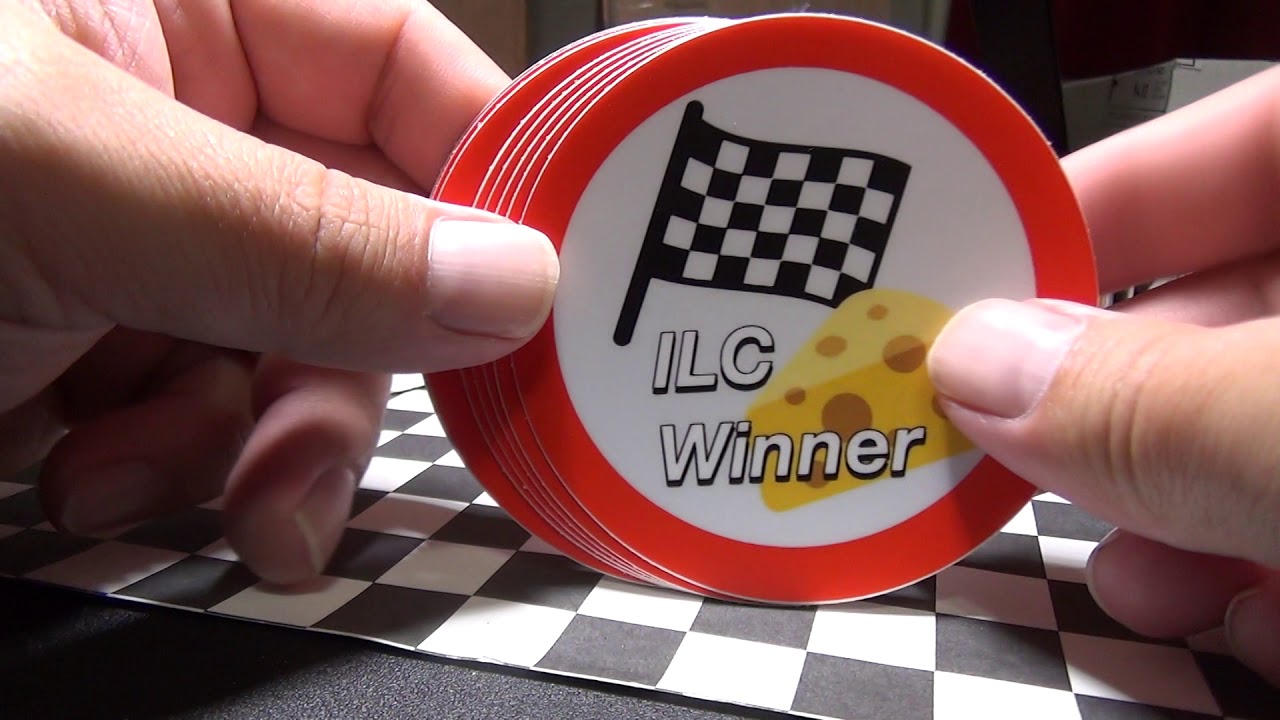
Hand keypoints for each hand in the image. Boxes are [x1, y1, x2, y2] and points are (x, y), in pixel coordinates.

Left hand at [1, 1, 557, 584]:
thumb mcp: (70, 180)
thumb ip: (298, 236)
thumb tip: (508, 283)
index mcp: (173, 15)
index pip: (399, 72)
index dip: (492, 171)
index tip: (555, 284)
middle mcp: (171, 133)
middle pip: (367, 250)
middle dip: (355, 364)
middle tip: (332, 437)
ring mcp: (136, 255)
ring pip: (298, 358)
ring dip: (264, 445)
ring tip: (202, 486)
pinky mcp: (95, 363)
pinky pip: (209, 427)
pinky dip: (173, 474)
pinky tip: (91, 475)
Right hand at [928, 66, 1279, 682]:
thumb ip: (1159, 401)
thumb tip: (978, 365)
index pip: (1234, 136)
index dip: (1083, 203)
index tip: (961, 282)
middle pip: (1234, 303)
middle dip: (1122, 410)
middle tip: (1012, 461)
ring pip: (1269, 425)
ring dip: (1188, 516)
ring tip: (1148, 585)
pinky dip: (1276, 572)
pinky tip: (1261, 627)